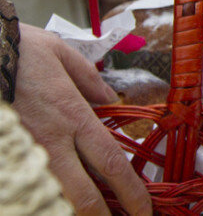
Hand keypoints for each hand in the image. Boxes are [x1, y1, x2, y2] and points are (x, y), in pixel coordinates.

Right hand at [12, 25, 151, 215]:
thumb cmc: (17, 50)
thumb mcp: (62, 53)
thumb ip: (89, 79)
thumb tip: (109, 97)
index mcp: (73, 115)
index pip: (110, 162)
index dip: (129, 191)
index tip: (142, 209)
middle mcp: (50, 140)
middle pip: (82, 194)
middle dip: (102, 215)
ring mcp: (23, 152)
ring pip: (53, 197)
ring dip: (74, 210)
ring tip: (92, 213)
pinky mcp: (4, 154)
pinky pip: (26, 186)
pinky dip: (42, 197)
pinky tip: (53, 200)